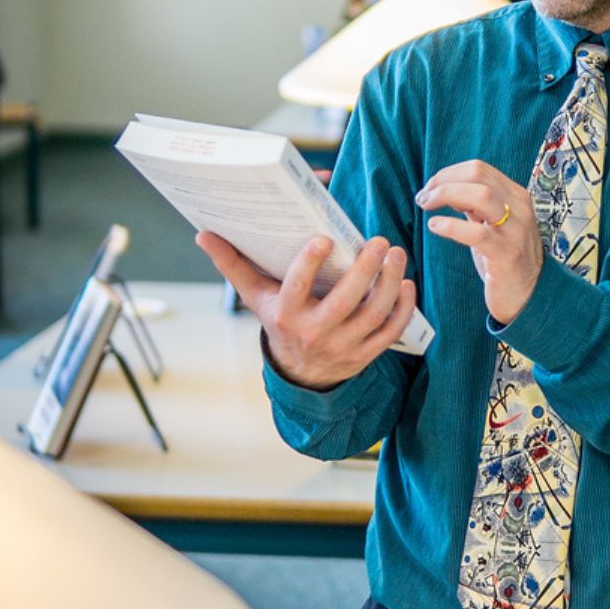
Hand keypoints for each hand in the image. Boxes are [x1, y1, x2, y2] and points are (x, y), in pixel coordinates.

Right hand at [195, 232, 416, 389]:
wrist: (300, 375)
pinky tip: (407, 283)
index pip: (296, 288)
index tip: (324, 238)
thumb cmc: (280, 321)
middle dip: (366, 269)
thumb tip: (203, 233)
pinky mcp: (365, 356)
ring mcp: (343, 347)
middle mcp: (315, 334)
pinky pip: (390, 332)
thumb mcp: (256, 297)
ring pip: (373, 314)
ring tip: (397, 254)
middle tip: (380, 240)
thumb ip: (233, 265)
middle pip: (345, 301)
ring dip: (390, 283)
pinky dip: (403, 308)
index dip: (310, 264)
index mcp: (285, 316)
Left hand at [416, 159, 541, 323]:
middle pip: (478, 176)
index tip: (430, 187)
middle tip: (424, 197)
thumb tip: (445, 187)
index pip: (479, 169)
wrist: (530, 295)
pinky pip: (477, 232)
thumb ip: (474, 204)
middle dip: (444, 181)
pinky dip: (451, 225)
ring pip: (480, 196)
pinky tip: (435, 226)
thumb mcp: (493, 224)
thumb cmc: (505, 258)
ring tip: (427, 206)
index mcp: (516, 196)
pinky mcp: (507, 254)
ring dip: (446, 195)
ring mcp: (515, 230)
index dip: (449, 173)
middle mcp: (520, 208)